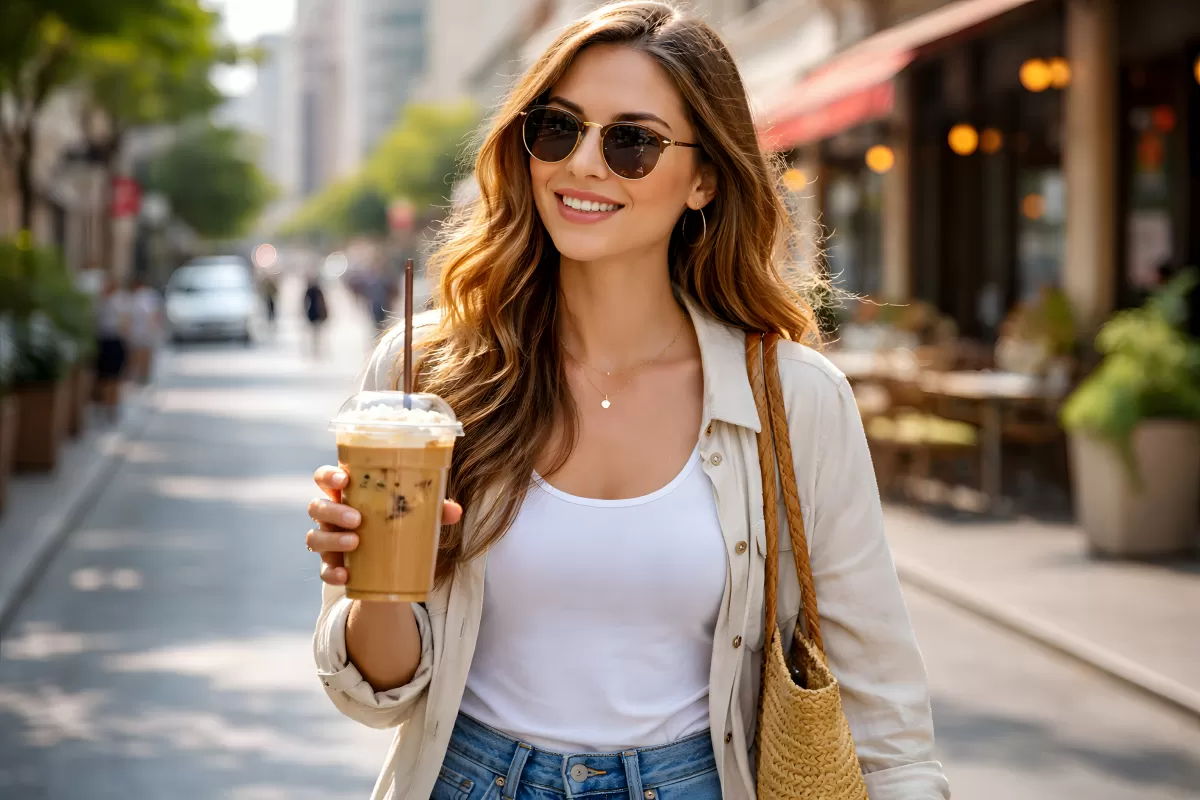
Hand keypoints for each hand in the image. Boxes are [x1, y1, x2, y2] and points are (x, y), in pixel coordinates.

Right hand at [307, 465, 462, 585]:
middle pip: (317, 507)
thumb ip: (433, 510)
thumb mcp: (413, 515)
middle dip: (334, 511)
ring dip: (332, 540)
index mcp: (347, 494)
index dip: (328, 476)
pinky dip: (332, 573)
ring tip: (355, 543)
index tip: (345, 480)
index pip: (325, 477)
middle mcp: (331, 515)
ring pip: (314, 538)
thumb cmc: (396, 525)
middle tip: (357, 519)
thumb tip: (455, 511)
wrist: (388, 564)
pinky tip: (346, 575)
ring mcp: (328, 541)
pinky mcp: (331, 566)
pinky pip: (323, 571)